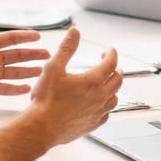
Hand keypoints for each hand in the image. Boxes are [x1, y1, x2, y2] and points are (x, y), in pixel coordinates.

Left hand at [0, 22, 48, 103]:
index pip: (10, 39)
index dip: (24, 38)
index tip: (38, 37)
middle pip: (17, 55)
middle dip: (32, 54)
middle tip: (48, 54)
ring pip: (15, 71)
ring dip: (28, 70)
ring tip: (42, 70)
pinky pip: (6, 88)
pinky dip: (17, 89)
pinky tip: (28, 88)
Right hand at [28, 28, 122, 144]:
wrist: (42, 127)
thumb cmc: (46, 101)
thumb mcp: (53, 68)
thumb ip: (66, 48)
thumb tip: (74, 33)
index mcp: (92, 81)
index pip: (111, 63)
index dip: (111, 54)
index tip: (108, 51)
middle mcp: (100, 97)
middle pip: (118, 80)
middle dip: (115, 69)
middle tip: (110, 65)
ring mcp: (98, 112)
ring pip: (115, 97)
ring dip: (113, 88)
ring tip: (106, 83)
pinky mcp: (93, 124)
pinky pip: (107, 113)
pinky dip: (106, 105)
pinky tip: (100, 103)